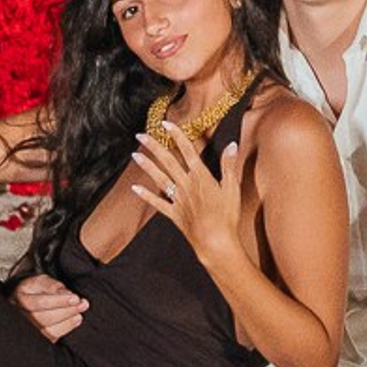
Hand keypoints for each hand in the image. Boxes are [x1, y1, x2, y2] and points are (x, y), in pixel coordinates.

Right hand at [10, 272, 88, 343]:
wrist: (22, 303)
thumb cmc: (34, 291)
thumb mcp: (40, 281)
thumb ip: (52, 286)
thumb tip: (67, 295)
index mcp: (20, 298)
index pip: (40, 302)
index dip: (59, 301)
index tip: (75, 298)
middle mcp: (20, 317)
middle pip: (44, 319)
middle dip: (66, 312)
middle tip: (82, 305)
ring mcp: (27, 331)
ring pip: (48, 332)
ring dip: (67, 322)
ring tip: (79, 314)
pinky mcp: (36, 340)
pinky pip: (51, 339)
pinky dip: (65, 329)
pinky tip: (74, 321)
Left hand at [130, 118, 246, 268]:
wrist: (215, 242)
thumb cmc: (226, 216)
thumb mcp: (232, 188)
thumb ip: (229, 165)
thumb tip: (232, 144)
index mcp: (201, 176)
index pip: (187, 151)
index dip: (176, 136)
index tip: (166, 124)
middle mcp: (186, 184)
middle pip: (168, 161)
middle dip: (154, 146)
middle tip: (141, 135)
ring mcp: (178, 199)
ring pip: (159, 178)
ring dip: (147, 166)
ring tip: (134, 155)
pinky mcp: (174, 214)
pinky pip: (157, 203)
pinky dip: (146, 195)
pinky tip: (135, 188)